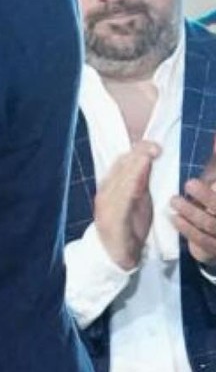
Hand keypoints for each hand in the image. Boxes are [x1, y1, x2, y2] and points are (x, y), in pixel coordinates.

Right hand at [94, 141, 158, 269]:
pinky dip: (128, 190)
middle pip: (121, 170)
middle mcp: (106, 193)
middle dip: (138, 156)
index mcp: (111, 187)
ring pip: (120, 183)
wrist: (115, 255)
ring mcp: (106, 207)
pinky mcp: (112, 221)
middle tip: (154, 147)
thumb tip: (148, 159)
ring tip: (146, 157)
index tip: (154, 145)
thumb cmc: (128, 226)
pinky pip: (120, 204)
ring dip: (134, 169)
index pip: (122, 163)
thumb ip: (140, 182)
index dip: (137, 152)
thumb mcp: (137, 200)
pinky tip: (137, 181)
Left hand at [171, 140, 215, 265]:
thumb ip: (215, 163)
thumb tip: (214, 137)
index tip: (207, 176)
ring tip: (174, 200)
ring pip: (211, 224)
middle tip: (189, 183)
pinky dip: (188, 230)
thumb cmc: (212, 203)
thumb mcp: (213, 182)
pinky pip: (203, 241)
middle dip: (207, 195)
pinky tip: (174, 219)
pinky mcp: (215, 249)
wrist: (213, 237)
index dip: (214, 181)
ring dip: (192, 211)